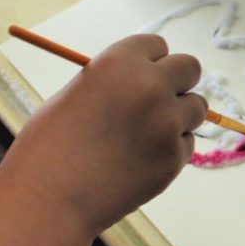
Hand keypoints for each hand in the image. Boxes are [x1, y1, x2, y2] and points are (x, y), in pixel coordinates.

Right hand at [0, 34, 205, 245]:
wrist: (47, 200)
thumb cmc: (49, 147)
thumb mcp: (76, 94)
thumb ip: (115, 81)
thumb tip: (148, 76)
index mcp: (119, 63)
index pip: (157, 45)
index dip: (149, 62)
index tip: (143, 76)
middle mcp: (150, 86)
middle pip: (191, 67)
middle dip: (178, 81)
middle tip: (161, 100)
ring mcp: (167, 122)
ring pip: (197, 107)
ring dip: (179, 117)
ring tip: (145, 135)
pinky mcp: (175, 156)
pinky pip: (187, 143)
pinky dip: (171, 150)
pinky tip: (140, 161)